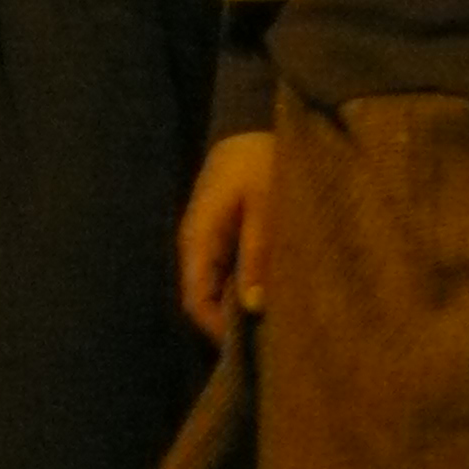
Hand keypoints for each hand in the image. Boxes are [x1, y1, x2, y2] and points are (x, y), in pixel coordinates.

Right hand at [174, 130, 275, 340]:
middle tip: (269, 340)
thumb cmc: (261, 160)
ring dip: (238, 307)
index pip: (195, 300)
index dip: (219, 330)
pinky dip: (242, 288)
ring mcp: (206, 238)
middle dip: (231, 324)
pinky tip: (270, 294)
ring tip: (273, 323)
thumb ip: (258, 252)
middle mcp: (195, 243)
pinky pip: (224, 272)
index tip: (254, 347)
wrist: (253, 121)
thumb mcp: (267, 205)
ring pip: (214, 287)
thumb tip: (252, 305)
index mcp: (198, 238)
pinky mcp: (220, 233)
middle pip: (202, 299)